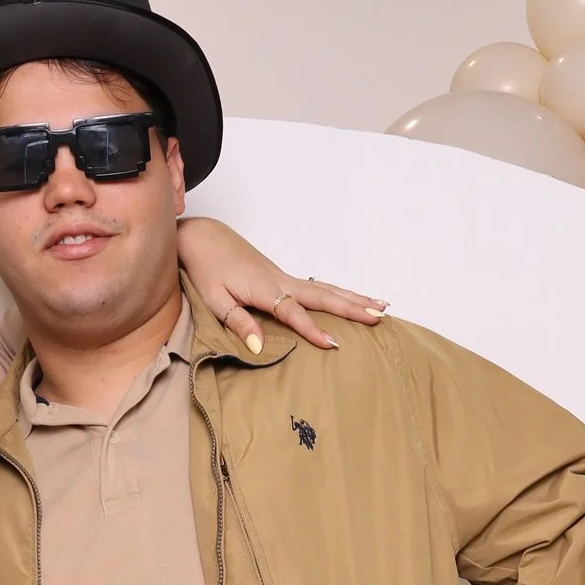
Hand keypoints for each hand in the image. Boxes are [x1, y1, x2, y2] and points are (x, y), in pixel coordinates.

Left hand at [176, 217, 386, 352]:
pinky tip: (351, 299)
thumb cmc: (206, 268)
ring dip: (354, 298)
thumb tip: (258, 346)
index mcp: (264, 288)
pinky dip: (339, 293)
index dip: (312, 329)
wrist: (203, 238)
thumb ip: (238, 322)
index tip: (332, 344)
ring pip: (326, 289)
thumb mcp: (215, 299)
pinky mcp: (283, 277)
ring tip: (381, 307)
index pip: (293, 312)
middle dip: (352, 308)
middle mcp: (281, 280)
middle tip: (379, 318)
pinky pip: (319, 287)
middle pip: (323, 296)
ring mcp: (285, 277)